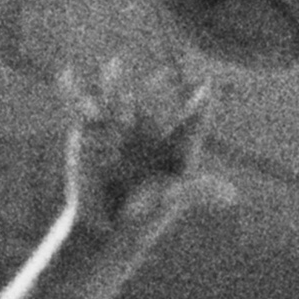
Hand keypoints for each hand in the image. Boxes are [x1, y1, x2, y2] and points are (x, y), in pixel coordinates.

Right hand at [61, 63, 234, 254]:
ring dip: (116, 86)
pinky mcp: (89, 135)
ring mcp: (117, 130)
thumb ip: (199, 191)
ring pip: (117, 102)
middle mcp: (146, 131)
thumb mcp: (173, 201)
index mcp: (173, 144)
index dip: (200, 105)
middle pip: (152, 104)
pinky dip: (71, 93)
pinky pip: (80, 110)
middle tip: (164, 73)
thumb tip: (233, 196)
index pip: (191, 121)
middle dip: (155, 88)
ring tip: (115, 65)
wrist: (104, 233)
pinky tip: (66, 73)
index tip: (207, 87)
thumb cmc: (144, 220)